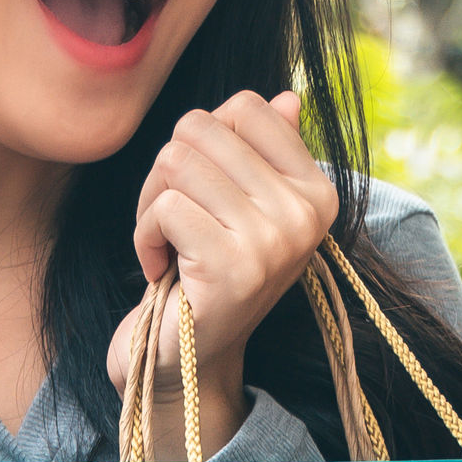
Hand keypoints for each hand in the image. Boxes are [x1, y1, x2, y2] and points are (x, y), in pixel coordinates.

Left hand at [102, 88, 339, 447]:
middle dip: (169, 172)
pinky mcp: (232, 267)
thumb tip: (287, 97)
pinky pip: (164, 207)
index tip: (203, 194)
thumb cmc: (206, 275)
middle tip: (175, 224)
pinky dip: (145, 237)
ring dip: (152, 205)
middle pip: (201, 129)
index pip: (245, 106)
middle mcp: (304, 215)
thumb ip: (263, 153)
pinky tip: (161, 271)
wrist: (185, 364)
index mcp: (316, 192)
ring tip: (168, 246)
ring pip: (177, 163)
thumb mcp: (239, 209)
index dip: (203, 142)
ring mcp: (273, 242)